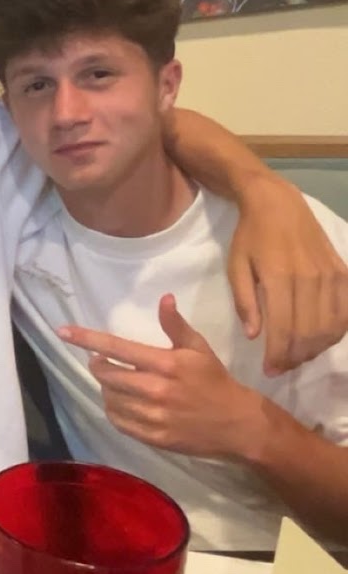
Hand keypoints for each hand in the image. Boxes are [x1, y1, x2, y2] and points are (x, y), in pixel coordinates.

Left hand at [59, 296, 255, 457]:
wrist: (235, 423)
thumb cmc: (215, 381)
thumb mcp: (199, 348)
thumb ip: (176, 325)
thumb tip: (164, 298)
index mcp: (166, 364)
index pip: (117, 348)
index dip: (87, 339)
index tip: (64, 331)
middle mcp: (156, 390)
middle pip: (107, 376)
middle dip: (98, 365)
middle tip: (101, 361)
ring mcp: (153, 416)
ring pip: (111, 399)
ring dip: (106, 388)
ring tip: (114, 382)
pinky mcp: (153, 437)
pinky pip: (119, 422)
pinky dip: (114, 410)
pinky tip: (121, 402)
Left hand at [227, 176, 347, 374]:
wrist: (278, 203)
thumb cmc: (251, 236)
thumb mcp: (236, 267)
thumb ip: (245, 302)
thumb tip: (255, 336)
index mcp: (280, 277)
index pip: (284, 330)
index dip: (278, 356)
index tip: (269, 370)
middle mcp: (310, 278)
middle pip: (309, 333)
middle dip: (295, 357)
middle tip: (282, 367)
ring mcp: (331, 275)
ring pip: (331, 326)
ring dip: (316, 349)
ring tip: (299, 356)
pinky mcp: (343, 272)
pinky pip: (346, 311)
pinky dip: (337, 331)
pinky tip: (322, 338)